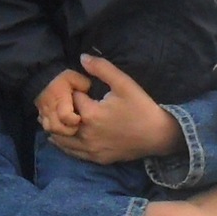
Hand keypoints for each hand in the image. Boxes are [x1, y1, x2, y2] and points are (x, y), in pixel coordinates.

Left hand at [44, 55, 187, 163]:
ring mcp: (91, 149)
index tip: (81, 89)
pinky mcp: (97, 158)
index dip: (74, 91)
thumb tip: (81, 57)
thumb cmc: (141, 107)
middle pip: (61, 121)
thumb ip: (102, 68)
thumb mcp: (124, 83)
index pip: (70, 99)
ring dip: (57, 129)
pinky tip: (62, 137)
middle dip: (61, 110)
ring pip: (63, 140)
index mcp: (91, 114)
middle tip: (65, 103)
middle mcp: (86, 134)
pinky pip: (73, 153)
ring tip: (57, 119)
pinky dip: (65, 144)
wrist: (158, 135)